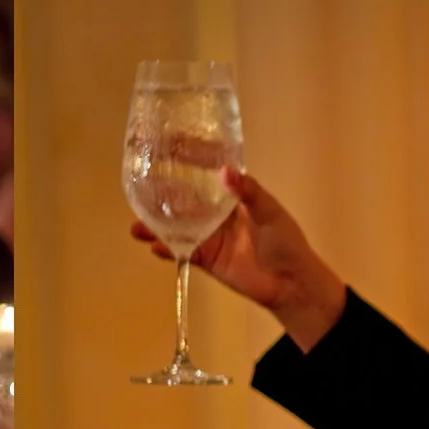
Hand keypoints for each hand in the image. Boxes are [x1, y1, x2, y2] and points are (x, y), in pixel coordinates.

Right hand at [129, 167, 348, 349]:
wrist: (292, 282)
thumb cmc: (286, 242)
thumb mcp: (270, 212)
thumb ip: (248, 192)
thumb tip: (225, 171)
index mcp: (233, 198)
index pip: (207, 174)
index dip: (190, 159)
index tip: (169, 146)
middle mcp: (217, 215)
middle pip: (185, 203)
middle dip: (162, 197)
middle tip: (140, 188)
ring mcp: (211, 238)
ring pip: (178, 229)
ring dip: (157, 228)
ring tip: (137, 227)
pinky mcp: (208, 260)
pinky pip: (183, 253)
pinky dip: (169, 250)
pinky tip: (154, 247)